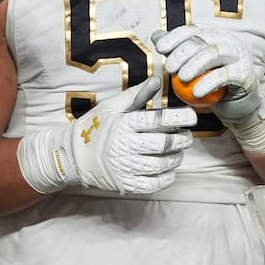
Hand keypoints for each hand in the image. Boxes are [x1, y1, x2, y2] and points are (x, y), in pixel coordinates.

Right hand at [17, 77, 195, 194]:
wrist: (72, 155)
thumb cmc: (95, 127)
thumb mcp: (111, 107)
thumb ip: (136, 94)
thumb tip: (158, 80)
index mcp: (122, 125)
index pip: (156, 120)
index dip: (178, 118)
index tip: (191, 117)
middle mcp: (124, 146)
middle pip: (163, 144)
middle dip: (181, 140)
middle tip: (186, 137)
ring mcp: (125, 167)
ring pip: (161, 164)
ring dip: (176, 158)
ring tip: (178, 152)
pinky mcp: (125, 184)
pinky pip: (154, 184)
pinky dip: (167, 177)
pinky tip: (169, 170)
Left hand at [153, 24, 264, 153]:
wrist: (235, 104)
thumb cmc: (209, 82)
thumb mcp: (190, 65)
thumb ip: (175, 50)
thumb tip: (156, 36)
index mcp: (213, 34)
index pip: (192, 30)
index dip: (174, 37)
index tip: (160, 49)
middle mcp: (228, 40)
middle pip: (202, 40)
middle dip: (182, 53)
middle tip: (169, 68)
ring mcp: (239, 55)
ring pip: (214, 53)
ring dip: (195, 64)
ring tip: (182, 77)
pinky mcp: (245, 73)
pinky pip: (226, 75)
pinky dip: (209, 83)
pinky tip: (196, 92)